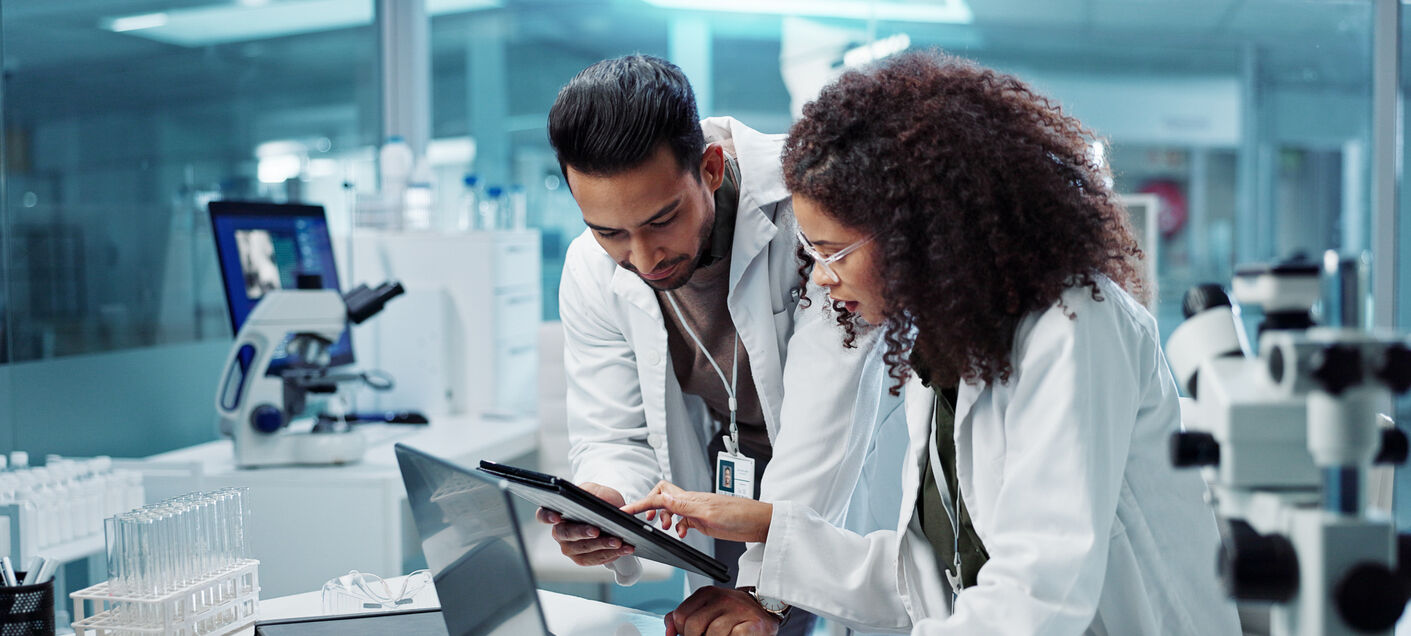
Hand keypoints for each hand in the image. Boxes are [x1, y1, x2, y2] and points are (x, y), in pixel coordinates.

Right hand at [535, 482, 634, 565]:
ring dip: (602, 546)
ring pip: (582, 550)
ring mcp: (570, 548)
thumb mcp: (597, 491)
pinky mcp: (582, 559)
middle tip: (596, 530)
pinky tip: (624, 548)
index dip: (547, 517)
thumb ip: (593, 493)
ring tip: (618, 541)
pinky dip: (611, 554)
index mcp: (557, 512)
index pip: (543, 515)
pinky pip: (595, 559)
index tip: (557, 517)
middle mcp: (559, 533)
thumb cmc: (600, 500)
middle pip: (566, 534)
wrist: (613, 515)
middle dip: (582, 533)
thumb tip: (595, 501)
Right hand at [620, 480, 772, 542]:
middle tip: (646, 521)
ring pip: (670, 508)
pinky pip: (682, 520)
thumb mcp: (709, 513)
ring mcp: (697, 510)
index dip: (640, 503)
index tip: (625, 510)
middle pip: (661, 496)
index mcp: (690, 498)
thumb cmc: (740, 515)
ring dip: (662, 518)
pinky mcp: (703, 520)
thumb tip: (662, 496)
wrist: (759, 522)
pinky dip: (676, 526)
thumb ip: (684, 506)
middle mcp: (691, 502)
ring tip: (663, 529)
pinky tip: (681, 534)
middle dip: (649, 506)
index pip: (658, 497)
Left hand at [665, 586, 779, 635]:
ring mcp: (738, 610)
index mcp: (706, 593)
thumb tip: (669, 632)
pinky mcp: (752, 624)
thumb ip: (683, 619)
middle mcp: (722, 598)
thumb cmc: (732, 614)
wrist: (765, 610)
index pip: (680, 616)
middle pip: (693, 626)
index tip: (690, 634)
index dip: (682, 631)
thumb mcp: (706, 610)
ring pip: (712, 635)